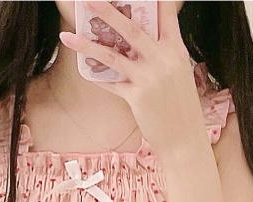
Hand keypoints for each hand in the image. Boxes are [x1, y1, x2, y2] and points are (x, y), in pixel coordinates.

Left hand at [58, 0, 207, 159]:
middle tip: (90, 0)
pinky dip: (97, 76)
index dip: (156, 0)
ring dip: (87, 45)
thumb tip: (139, 41)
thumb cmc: (181, 105)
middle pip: (131, 29)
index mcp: (176, 49)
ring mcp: (148, 78)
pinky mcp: (136, 97)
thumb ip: (162, 53)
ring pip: (112, 56)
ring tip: (68, 36)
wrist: (184, 137)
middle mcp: (162, 59)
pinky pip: (111, 83)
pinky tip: (83, 67)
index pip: (166, 15)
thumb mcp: (179, 72)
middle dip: (108, 11)